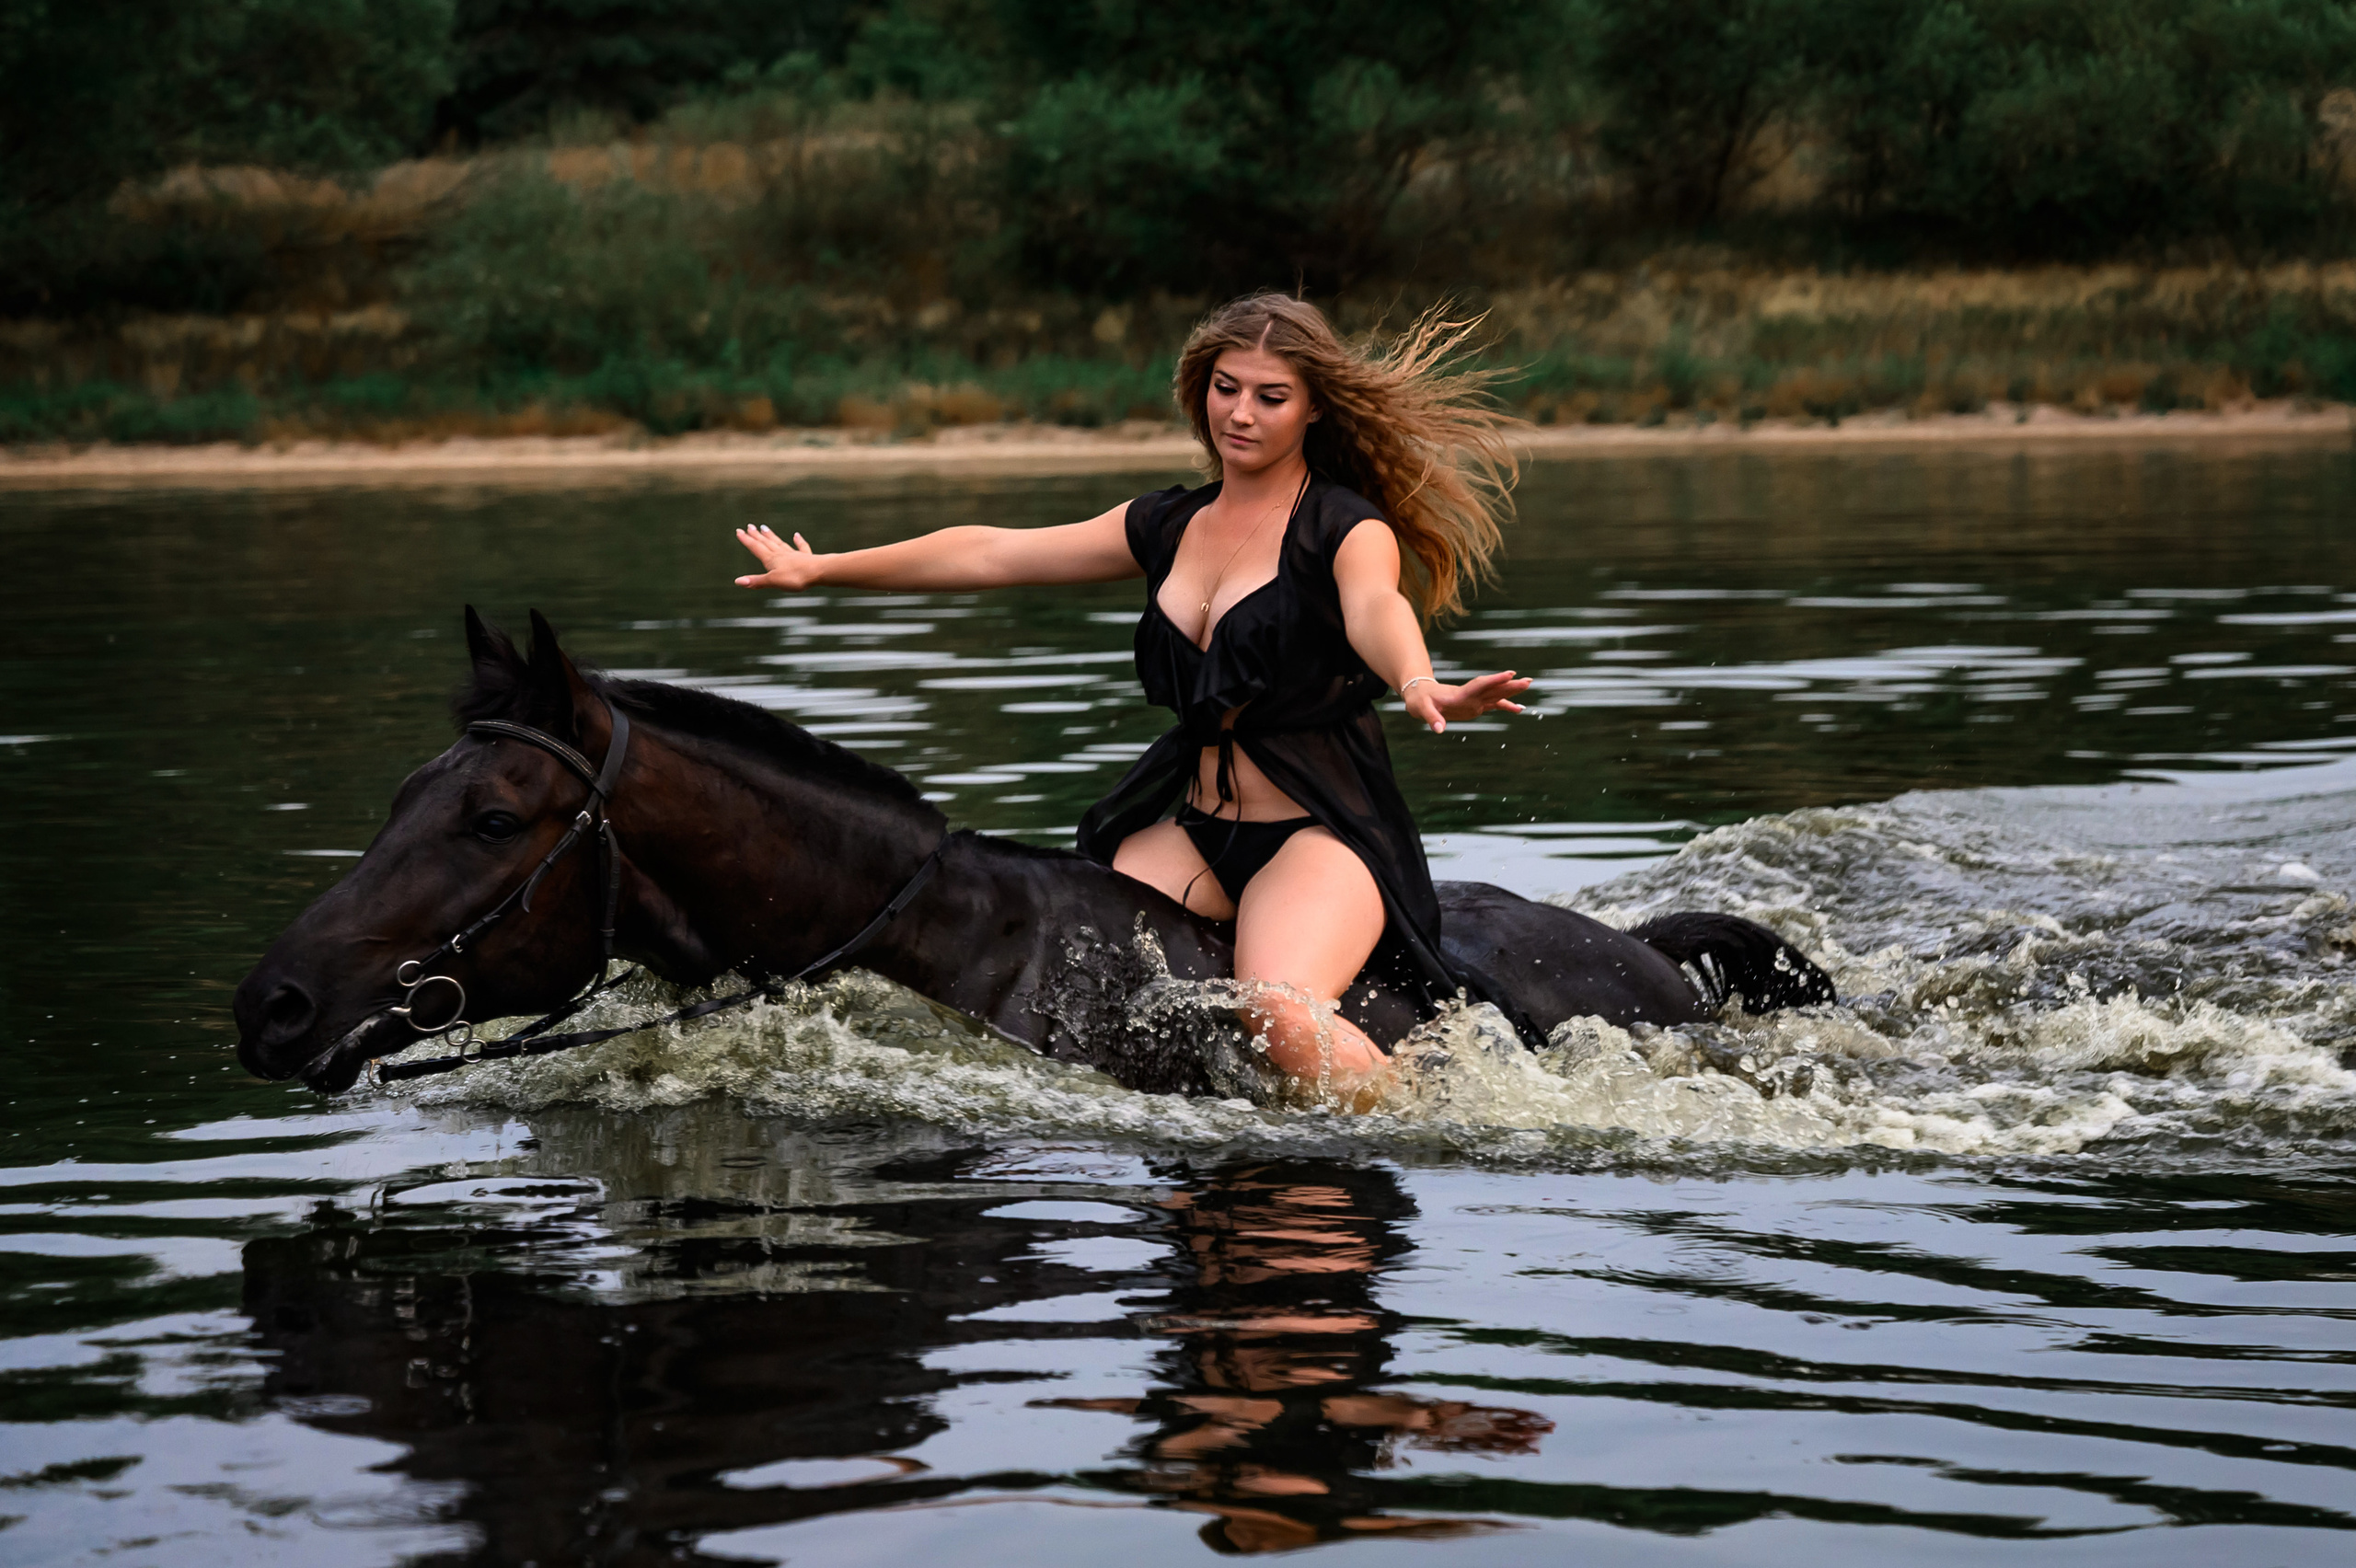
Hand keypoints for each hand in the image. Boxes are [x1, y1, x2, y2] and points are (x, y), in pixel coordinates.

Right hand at [733, 524, 827, 589]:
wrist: (819, 572)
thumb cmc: (796, 577)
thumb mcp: (773, 581)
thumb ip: (756, 581)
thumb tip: (737, 581)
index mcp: (771, 559)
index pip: (756, 548)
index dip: (747, 540)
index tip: (739, 530)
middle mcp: (781, 554)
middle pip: (766, 543)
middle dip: (757, 535)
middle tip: (750, 526)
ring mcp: (794, 555)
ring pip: (780, 543)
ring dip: (771, 536)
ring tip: (765, 528)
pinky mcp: (806, 558)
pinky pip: (801, 547)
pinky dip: (798, 541)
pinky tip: (796, 535)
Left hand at [1402, 670, 1529, 733]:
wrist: (1420, 695)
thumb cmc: (1419, 700)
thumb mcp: (1421, 709)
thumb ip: (1431, 718)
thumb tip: (1439, 730)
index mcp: (1460, 694)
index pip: (1480, 685)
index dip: (1495, 680)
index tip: (1510, 674)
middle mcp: (1470, 695)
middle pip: (1493, 688)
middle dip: (1509, 685)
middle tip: (1528, 681)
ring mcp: (1474, 700)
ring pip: (1496, 694)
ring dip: (1511, 691)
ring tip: (1528, 686)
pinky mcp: (1475, 706)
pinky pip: (1493, 705)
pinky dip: (1506, 706)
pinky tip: (1519, 709)